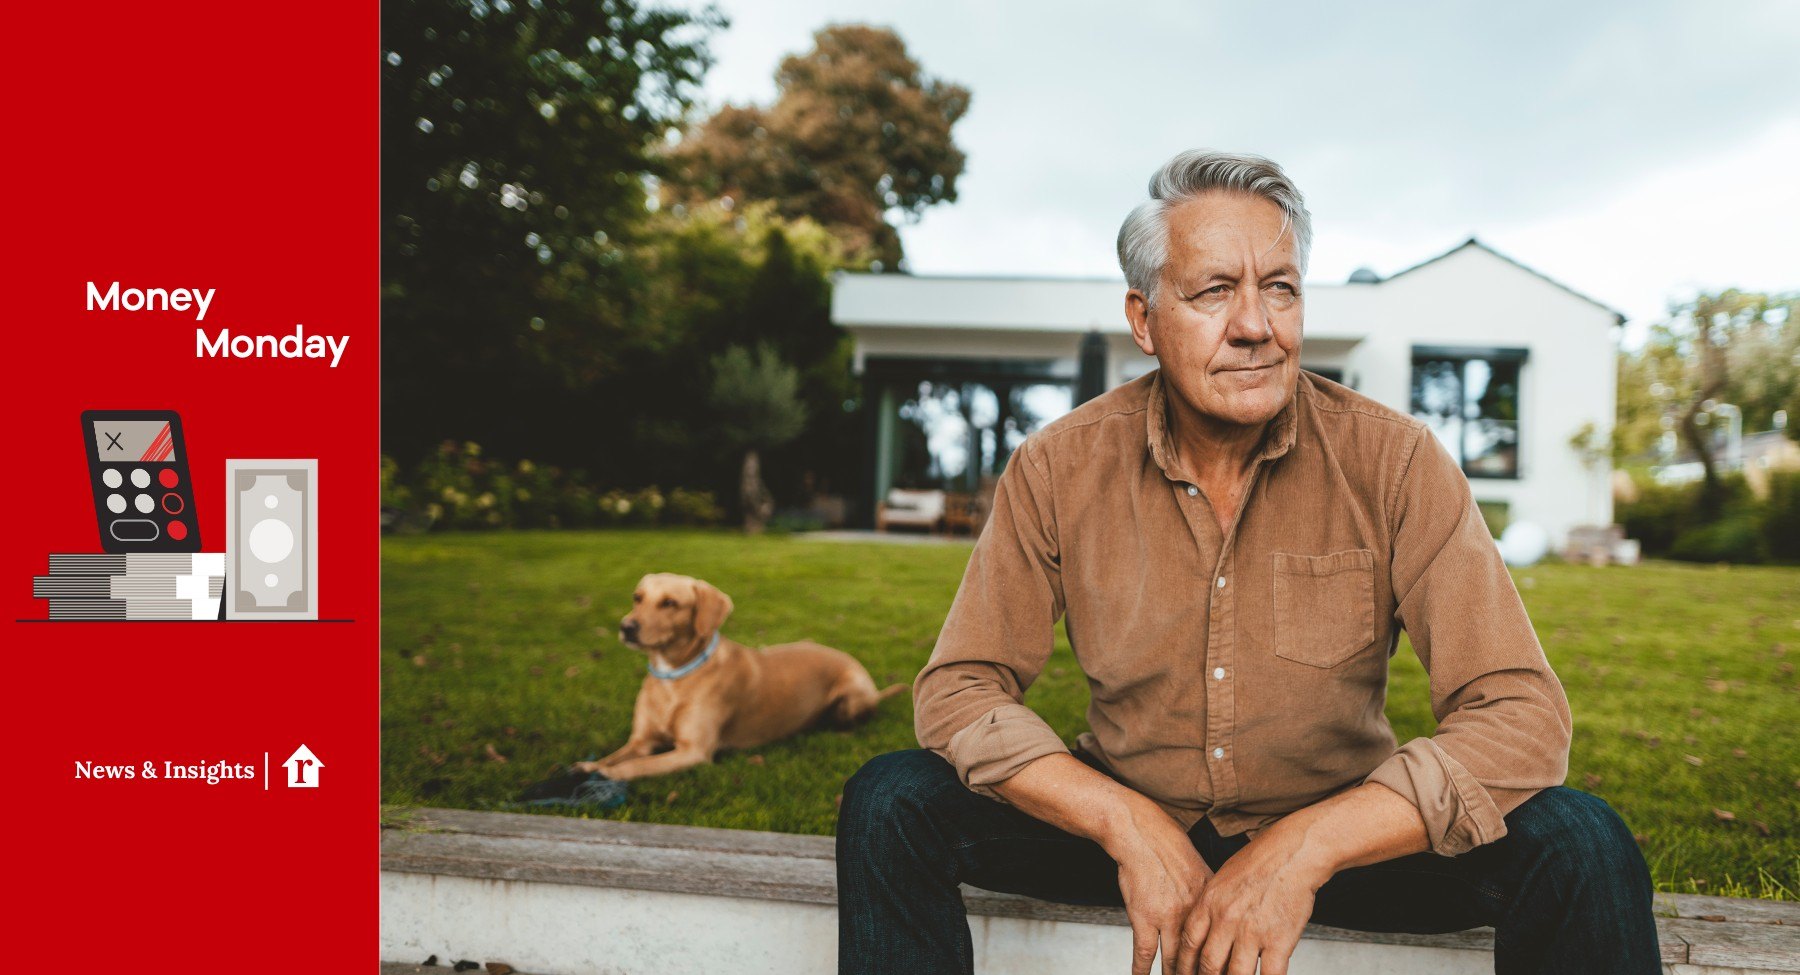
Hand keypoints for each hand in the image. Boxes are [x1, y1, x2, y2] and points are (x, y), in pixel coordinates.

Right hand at [1104, 802, 1213, 974]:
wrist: (1141, 833)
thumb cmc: (1167, 846)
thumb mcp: (1200, 868)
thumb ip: (1210, 895)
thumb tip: (1222, 913)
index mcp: (1210, 901)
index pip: (1221, 941)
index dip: (1222, 961)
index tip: (1223, 971)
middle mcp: (1193, 912)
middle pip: (1200, 956)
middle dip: (1201, 973)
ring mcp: (1168, 917)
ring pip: (1175, 960)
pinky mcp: (1144, 918)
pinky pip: (1144, 954)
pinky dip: (1142, 971)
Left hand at [1173, 828, 1322, 974]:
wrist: (1292, 853)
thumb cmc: (1260, 861)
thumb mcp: (1222, 878)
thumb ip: (1211, 906)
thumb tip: (1204, 929)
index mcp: (1209, 903)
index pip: (1188, 943)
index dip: (1183, 965)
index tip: (1183, 974)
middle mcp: (1227, 920)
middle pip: (1208, 964)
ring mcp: (1252, 932)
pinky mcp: (1279, 940)